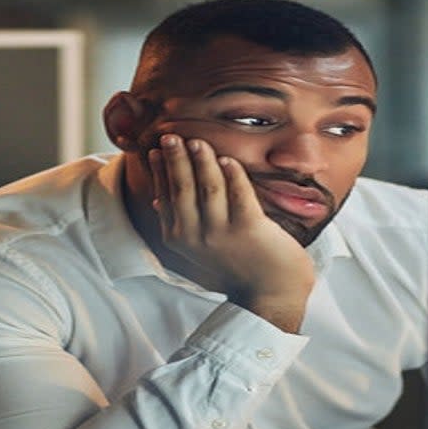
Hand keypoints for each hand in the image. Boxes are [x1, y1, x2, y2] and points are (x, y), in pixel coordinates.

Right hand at [149, 134, 314, 332]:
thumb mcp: (198, 250)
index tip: (158, 148)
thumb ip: (179, 225)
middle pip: (182, 187)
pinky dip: (232, 173)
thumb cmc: (236, 267)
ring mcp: (221, 233)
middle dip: (176, 158)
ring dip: (202, 160)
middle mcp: (195, 236)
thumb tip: (157, 201)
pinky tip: (228, 159)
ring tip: (198, 141)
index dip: (161, 170)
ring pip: (208, 186)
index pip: (166, 196)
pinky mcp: (249, 228)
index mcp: (179, 239)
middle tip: (173, 135)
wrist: (270, 293)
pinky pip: (238, 192)